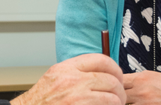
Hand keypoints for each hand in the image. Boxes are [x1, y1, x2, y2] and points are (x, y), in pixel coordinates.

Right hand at [11, 54, 125, 104]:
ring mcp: (77, 97)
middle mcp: (73, 80)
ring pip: (113, 97)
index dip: (115, 69)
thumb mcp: (55, 78)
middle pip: (111, 79)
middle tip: (119, 97)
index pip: (101, 60)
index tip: (118, 77)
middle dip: (120, 90)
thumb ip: (75, 72)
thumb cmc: (40, 101)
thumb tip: (100, 73)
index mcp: (67, 68)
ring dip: (118, 103)